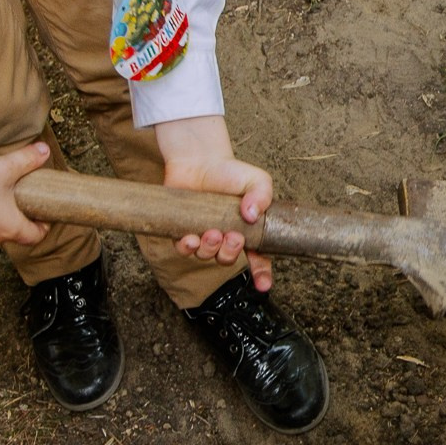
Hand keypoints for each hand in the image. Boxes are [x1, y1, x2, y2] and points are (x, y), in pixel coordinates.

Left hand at [157, 115, 274, 290]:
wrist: (199, 159)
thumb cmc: (230, 172)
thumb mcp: (257, 180)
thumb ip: (263, 195)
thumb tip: (253, 215)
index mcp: (247, 232)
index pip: (258, 259)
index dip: (261, 275)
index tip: (264, 285)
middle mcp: (225, 238)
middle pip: (228, 260)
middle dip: (230, 253)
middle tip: (233, 236)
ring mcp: (203, 236)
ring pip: (206, 256)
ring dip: (210, 249)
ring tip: (212, 232)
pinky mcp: (181, 231)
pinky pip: (183, 249)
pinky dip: (187, 247)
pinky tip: (191, 238)